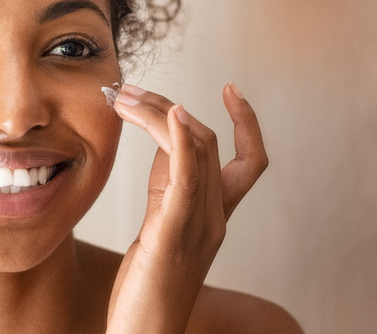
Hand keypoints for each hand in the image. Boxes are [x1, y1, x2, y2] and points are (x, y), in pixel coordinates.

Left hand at [106, 83, 268, 332]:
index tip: (230, 87)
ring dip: (161, 113)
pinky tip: (170, 114)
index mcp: (215, 217)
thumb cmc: (147, 289)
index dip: (247, 122)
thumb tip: (163, 143)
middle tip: (129, 91)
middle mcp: (215, 218)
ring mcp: (198, 227)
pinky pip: (186, 180)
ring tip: (127, 97)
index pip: (249, 160)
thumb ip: (168, 188)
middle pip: (208, 142)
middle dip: (169, 106)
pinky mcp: (172, 236)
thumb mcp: (160, 228)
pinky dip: (179, 141)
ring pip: (195, 151)